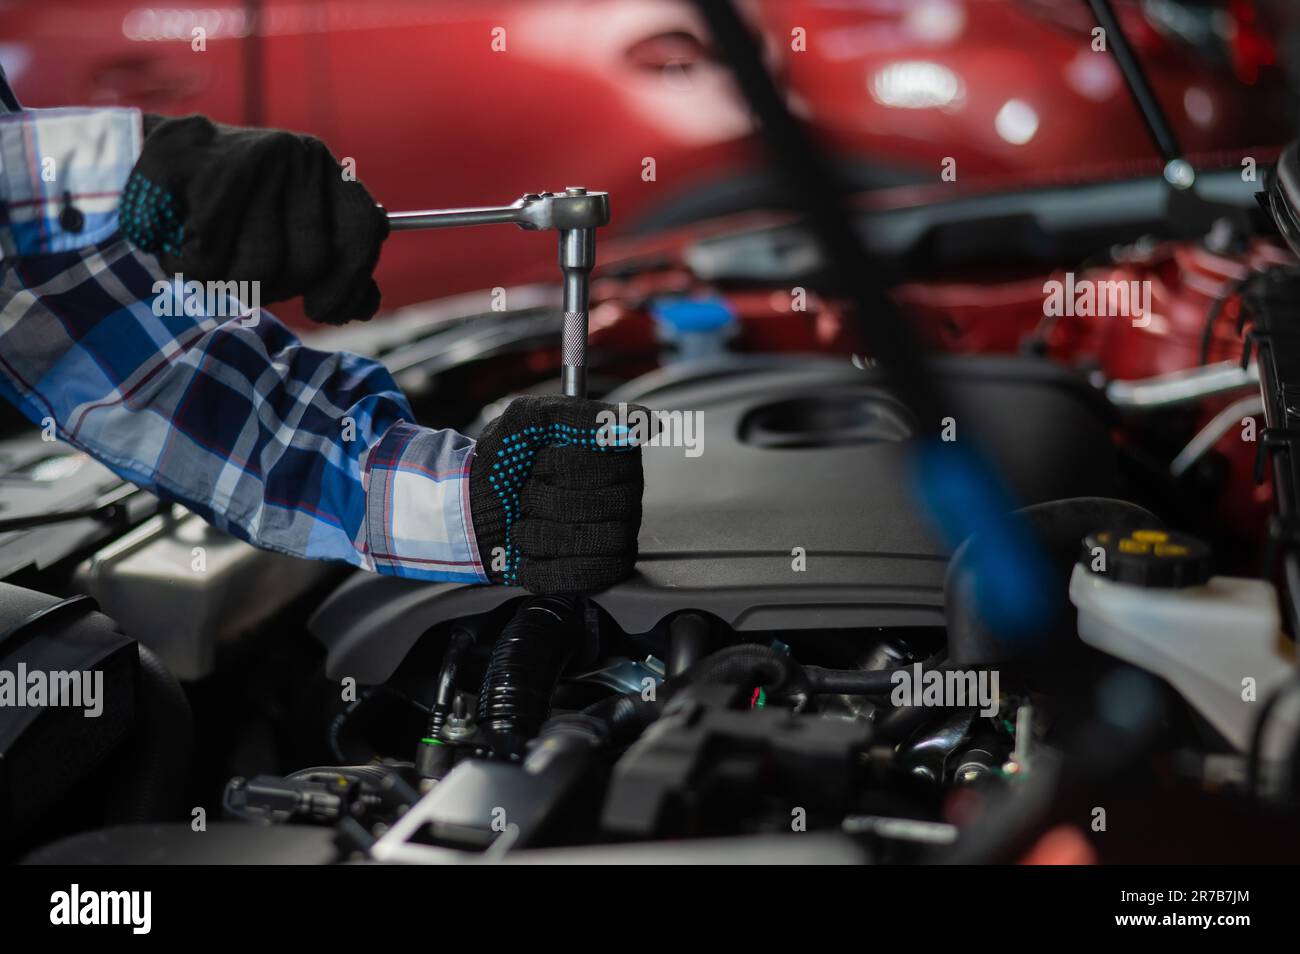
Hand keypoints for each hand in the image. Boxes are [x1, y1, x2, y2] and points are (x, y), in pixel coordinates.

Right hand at [121, 114, 388, 324]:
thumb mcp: (290, 230)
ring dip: (226, 282)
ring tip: (206, 259)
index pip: (363, 233)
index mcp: (326, 170)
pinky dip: (188, 269)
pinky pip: (207, 258)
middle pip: (308, 263)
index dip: (349, 284)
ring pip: (257, 267)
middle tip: (242, 275)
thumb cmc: (232, 210)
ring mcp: (249, 157)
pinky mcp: (198, 167)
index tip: (323, 311)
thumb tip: (363, 307)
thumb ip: (334, 266)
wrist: (150, 157)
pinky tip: (178, 249)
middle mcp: (296, 157)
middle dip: (275, 288)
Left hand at [469, 395, 645, 593]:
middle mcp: (625, 491)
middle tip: (528, 492)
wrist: (471, 511)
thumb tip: (636, 425)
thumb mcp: (527, 419)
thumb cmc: (503, 462)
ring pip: (601, 539)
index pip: (617, 460)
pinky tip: (531, 553)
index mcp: (615, 452)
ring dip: (545, 533)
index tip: (539, 459)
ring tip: (525, 524)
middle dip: (550, 499)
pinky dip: (549, 566)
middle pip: (612, 502)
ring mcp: (618, 531)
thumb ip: (577, 413)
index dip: (566, 463)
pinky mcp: (603, 568)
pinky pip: (591, 574)